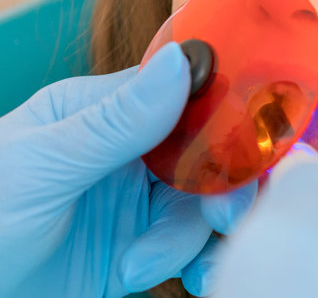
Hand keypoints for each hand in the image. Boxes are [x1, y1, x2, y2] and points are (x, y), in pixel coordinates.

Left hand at [0, 42, 256, 297]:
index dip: (219, 112)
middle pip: (200, 153)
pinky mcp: (132, 254)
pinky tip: (192, 280)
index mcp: (98, 111)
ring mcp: (129, 204)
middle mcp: (122, 152)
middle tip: (225, 216)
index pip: (176, 96)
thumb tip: (183, 60)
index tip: (254, 135)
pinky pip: (186, 249)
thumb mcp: (45, 163)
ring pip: (198, 205)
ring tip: (145, 266)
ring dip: (190, 236)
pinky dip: (198, 262)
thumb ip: (117, 120)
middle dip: (221, 182)